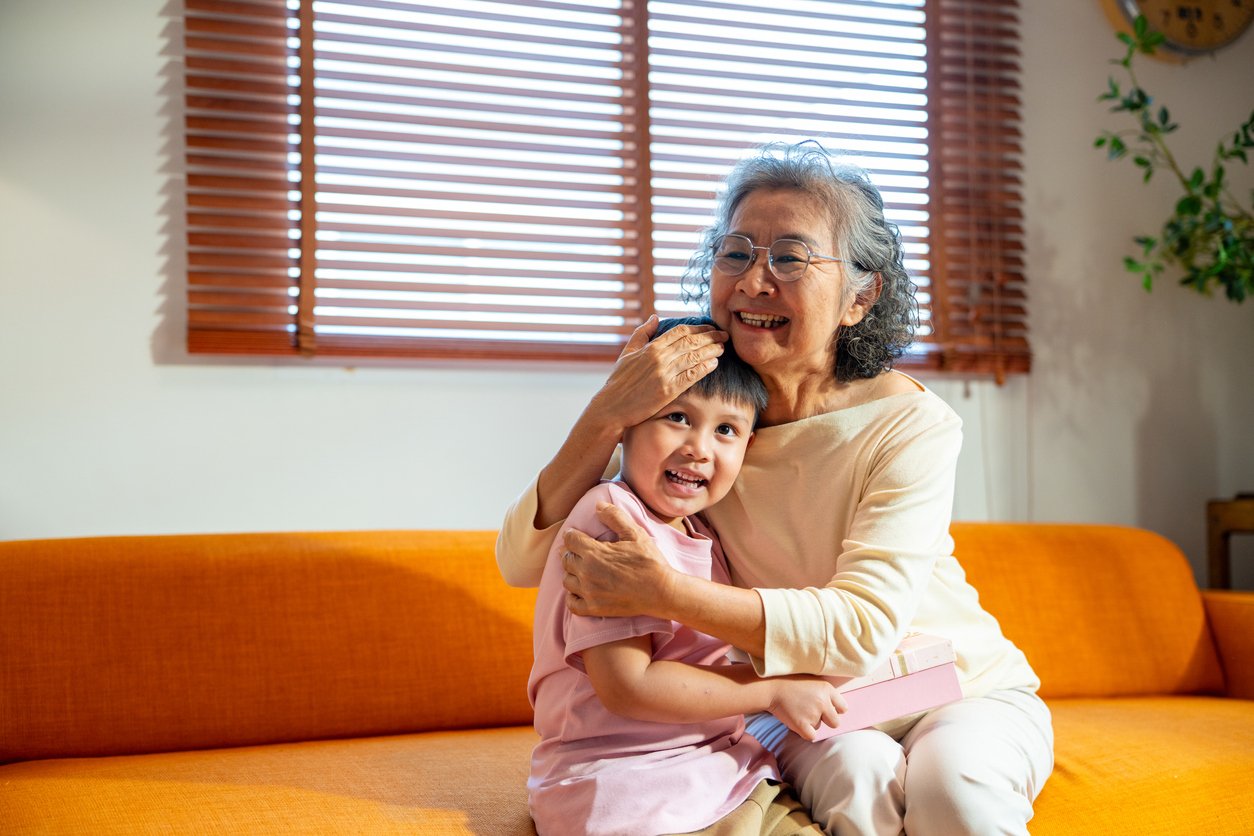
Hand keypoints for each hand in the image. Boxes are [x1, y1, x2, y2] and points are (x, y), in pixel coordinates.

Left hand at [562, 502, 675, 617]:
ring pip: (567, 580)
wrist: (661, 592)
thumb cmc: (649, 561)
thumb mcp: (635, 534)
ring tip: (583, 570)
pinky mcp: (593, 608)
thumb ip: (615, 517)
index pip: (570, 539)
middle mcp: (586, 572)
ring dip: (572, 573)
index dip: (573, 535)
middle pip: (566, 559)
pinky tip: (582, 590)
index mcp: (594, 552)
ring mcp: (589, 592)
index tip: (577, 536)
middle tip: (582, 552)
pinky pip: (572, 603)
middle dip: (572, 553)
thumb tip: (598, 505)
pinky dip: (573, 596)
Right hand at [589, 315, 726, 435]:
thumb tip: (655, 317)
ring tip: (722, 347)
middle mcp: (659, 358)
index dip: (699, 328)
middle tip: (724, 335)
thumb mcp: (628, 353)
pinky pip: (691, 375)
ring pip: (694, 357)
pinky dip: (704, 368)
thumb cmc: (619, 380)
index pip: (680, 331)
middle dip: (711, 336)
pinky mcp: (668, 390)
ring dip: (711, 350)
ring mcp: (665, 374)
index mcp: (651, 347)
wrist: (612, 406)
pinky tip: (714, 363)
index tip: (710, 327)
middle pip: (691, 342)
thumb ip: (642, 333)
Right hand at [767, 677, 847, 741]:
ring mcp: (813, 714)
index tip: (826, 709)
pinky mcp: (802, 725)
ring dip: (810, 723)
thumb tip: (835, 705)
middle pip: (835, 722)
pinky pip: (810, 736)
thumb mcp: (811, 680)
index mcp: (827, 689)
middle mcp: (823, 702)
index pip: (843, 708)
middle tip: (811, 714)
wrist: (770, 687)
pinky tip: (795, 721)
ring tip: (797, 711)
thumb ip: (824, 692)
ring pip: (818, 727)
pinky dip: (803, 732)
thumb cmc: (789, 682)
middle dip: (826, 721)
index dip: (834, 710)